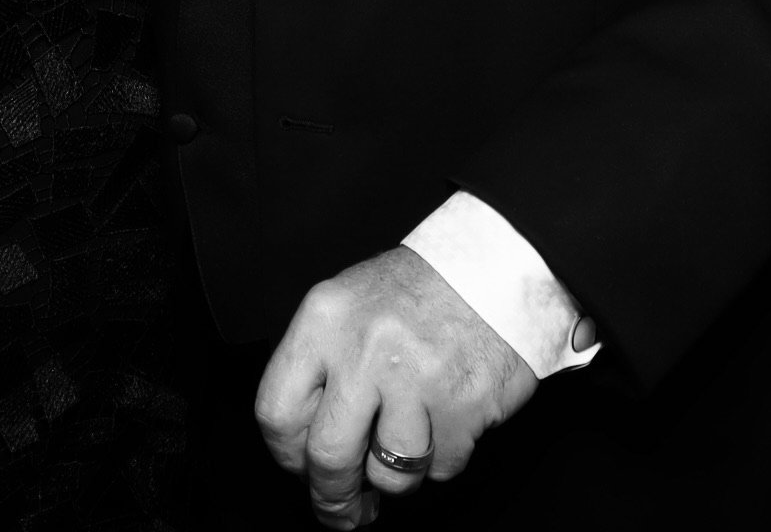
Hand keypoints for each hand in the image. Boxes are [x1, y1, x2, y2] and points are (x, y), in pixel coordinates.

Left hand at [255, 246, 537, 527]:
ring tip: (412, 437)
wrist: (494, 263)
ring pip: (389, 475)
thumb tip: (307, 450)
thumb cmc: (416, 292)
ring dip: (400, 473)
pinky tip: (449, 416)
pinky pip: (443, 467)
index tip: (303, 469)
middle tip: (347, 509)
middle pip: (327, 457)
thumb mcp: (349, 306)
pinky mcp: (463, 403)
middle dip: (335, 496)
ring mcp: (415, 376)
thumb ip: (322, 367)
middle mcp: (362, 346)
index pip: (276, 411)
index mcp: (324, 318)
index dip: (288, 455)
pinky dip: (446, 455)